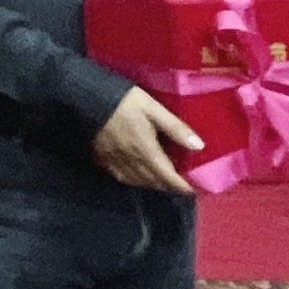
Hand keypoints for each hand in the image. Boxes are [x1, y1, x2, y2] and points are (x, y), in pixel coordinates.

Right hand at [94, 82, 208, 194]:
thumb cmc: (125, 101)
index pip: (168, 176)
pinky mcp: (102, 158)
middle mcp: (131, 161)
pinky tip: (136, 176)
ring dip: (152, 185)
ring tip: (161, 182)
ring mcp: (115, 161)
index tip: (193, 190)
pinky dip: (133, 180)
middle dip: (168, 186)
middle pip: (153, 182)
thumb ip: (176, 128)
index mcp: (147, 151)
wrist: (88, 98)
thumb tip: (199, 146)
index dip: (182, 186)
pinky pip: (120, 176)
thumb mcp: (154, 109)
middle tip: (180, 185)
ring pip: (137, 182)